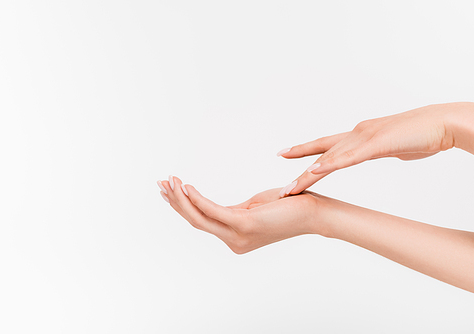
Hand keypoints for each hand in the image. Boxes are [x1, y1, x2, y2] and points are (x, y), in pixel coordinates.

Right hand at [158, 177, 329, 253]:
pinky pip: (214, 211)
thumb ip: (234, 210)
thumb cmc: (288, 207)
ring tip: (168, 181)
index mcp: (235, 237)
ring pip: (200, 218)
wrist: (314, 214)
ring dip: (181, 199)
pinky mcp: (245, 224)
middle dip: (175, 202)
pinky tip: (187, 187)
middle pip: (196, 221)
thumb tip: (216, 206)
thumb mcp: (255, 208)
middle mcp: (233, 241)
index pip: (202, 222)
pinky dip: (198, 199)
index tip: (169, 190)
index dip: (182, 207)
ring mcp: (238, 235)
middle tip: (159, 184)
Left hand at [278, 103, 460, 195]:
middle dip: (299, 165)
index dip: (305, 150)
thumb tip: (380, 152)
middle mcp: (357, 134)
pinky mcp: (377, 144)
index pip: (327, 145)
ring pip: (330, 158)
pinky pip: (350, 157)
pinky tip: (315, 170)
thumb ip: (382, 149)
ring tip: (290, 188)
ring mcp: (365, 138)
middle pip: (322, 152)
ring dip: (308, 174)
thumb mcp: (395, 147)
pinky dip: (331, 164)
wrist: (443, 123)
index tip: (286, 154)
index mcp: (360, 136)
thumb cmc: (423, 135)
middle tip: (281, 179)